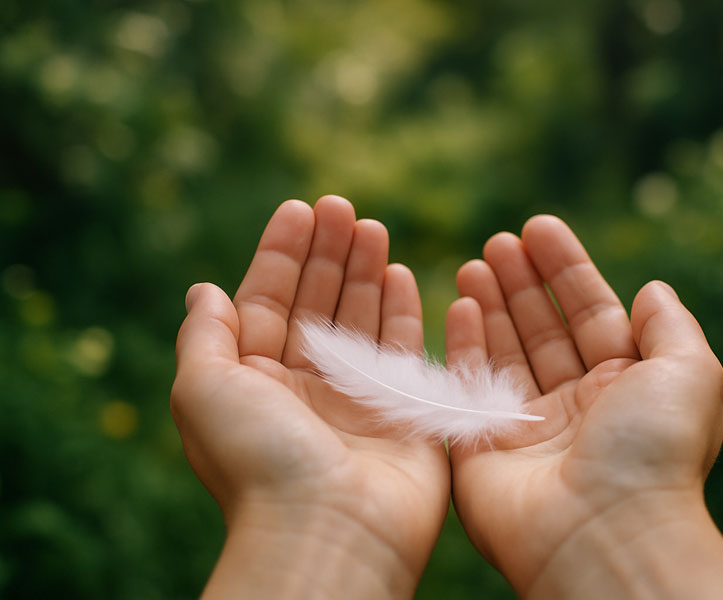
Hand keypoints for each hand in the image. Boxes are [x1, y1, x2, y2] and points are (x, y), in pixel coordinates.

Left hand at [171, 196, 448, 598]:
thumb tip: (203, 288)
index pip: (267, 300)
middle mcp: (305, 385)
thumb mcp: (203, 390)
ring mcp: (356, 397)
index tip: (300, 209)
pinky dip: (404, 310)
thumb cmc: (258, 461)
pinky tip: (402, 272)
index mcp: (255, 380)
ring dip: (366, 271)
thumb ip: (204, 335)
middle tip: (342, 207)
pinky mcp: (403, 410)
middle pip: (318, 302)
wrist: (329, 530)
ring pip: (361, 318)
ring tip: (372, 227)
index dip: (281, 253)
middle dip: (328, 252)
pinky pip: (405, 349)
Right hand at [445, 216, 722, 597]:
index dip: (566, 268)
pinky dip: (462, 345)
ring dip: (490, 304)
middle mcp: (577, 403)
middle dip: (522, 282)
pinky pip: (468, 386)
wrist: (603, 531)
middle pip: (543, 328)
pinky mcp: (484, 446)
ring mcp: (528, 426)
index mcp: (625, 386)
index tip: (538, 227)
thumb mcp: (690, 373)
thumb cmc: (653, 450)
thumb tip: (653, 289)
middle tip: (498, 242)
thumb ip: (672, 326)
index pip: (590, 313)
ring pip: (505, 351)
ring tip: (475, 262)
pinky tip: (460, 306)